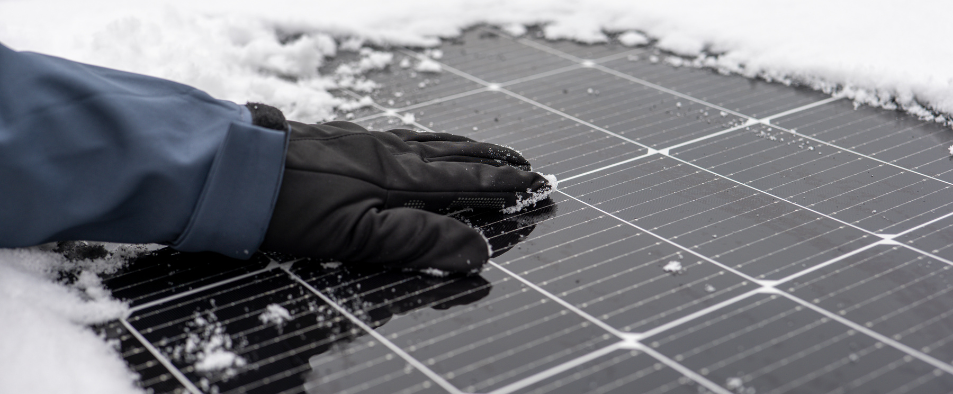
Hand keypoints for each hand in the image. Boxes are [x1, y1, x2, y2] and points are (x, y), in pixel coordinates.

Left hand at [261, 120, 555, 273]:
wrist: (232, 168)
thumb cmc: (291, 208)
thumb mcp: (358, 236)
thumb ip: (419, 241)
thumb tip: (478, 249)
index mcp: (399, 177)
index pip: (466, 181)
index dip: (502, 185)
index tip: (535, 183)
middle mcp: (388, 152)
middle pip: (453, 155)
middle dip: (492, 161)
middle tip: (524, 161)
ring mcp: (363, 141)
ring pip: (427, 141)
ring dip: (463, 147)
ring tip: (484, 149)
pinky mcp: (340, 139)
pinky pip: (400, 136)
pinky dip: (426, 140)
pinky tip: (417, 142)